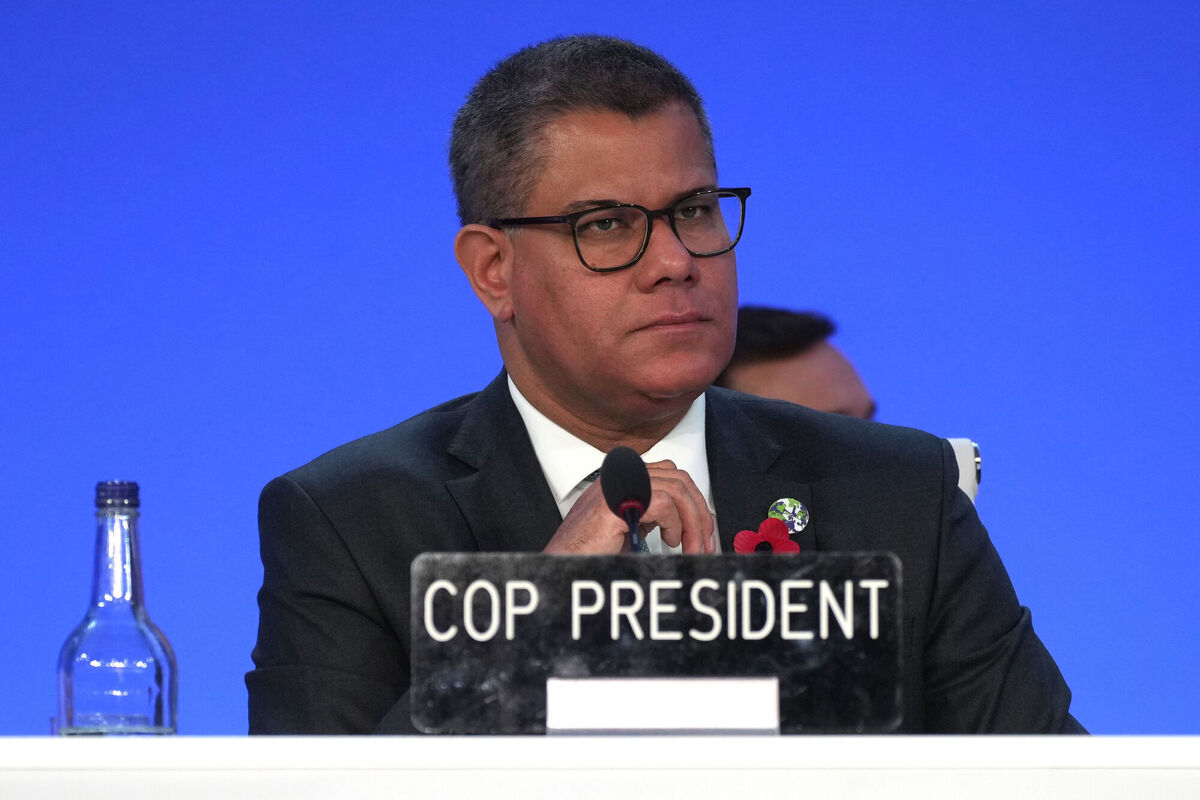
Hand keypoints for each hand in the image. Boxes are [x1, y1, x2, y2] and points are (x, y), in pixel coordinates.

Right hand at [543, 460, 715, 553]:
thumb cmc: (591, 550)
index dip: (695, 503)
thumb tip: (693, 524)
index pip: (673, 476)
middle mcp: (621, 475)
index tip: (704, 532)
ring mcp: (616, 485)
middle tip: (705, 543)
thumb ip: (656, 517)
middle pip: (679, 479)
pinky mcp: (615, 502)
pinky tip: (669, 541)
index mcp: (625, 477)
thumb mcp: (633, 528)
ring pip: (676, 490)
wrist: (563, 563)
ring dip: (692, 524)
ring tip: (690, 548)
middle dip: (699, 514)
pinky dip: (674, 524)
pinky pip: (663, 502)